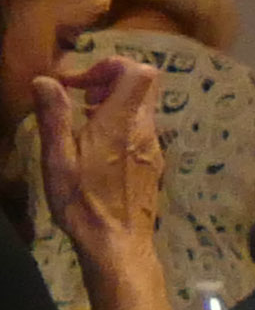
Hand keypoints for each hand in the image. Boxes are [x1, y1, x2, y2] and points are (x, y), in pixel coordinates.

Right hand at [35, 54, 165, 253]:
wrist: (117, 244)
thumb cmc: (83, 203)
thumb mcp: (58, 159)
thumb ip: (54, 117)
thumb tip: (47, 80)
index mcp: (121, 124)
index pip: (139, 72)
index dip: (110, 64)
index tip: (79, 82)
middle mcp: (145, 131)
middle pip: (142, 86)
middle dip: (108, 81)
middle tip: (79, 99)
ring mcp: (153, 148)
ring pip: (141, 108)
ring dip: (112, 104)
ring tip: (81, 123)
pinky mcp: (153, 164)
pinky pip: (141, 130)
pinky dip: (120, 125)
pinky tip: (95, 147)